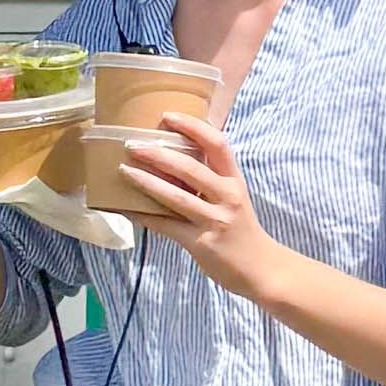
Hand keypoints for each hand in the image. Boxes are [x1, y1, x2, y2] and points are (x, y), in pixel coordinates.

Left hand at [115, 115, 285, 305]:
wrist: (262, 270)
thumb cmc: (242, 230)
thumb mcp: (233, 199)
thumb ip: (211, 180)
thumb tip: (172, 160)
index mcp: (234, 181)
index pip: (217, 144)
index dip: (193, 126)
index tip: (168, 115)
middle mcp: (226, 197)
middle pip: (191, 168)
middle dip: (159, 154)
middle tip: (132, 145)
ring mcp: (214, 220)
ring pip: (175, 196)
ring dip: (146, 182)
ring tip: (123, 170)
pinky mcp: (200, 243)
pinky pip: (165, 226)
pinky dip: (142, 215)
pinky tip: (123, 207)